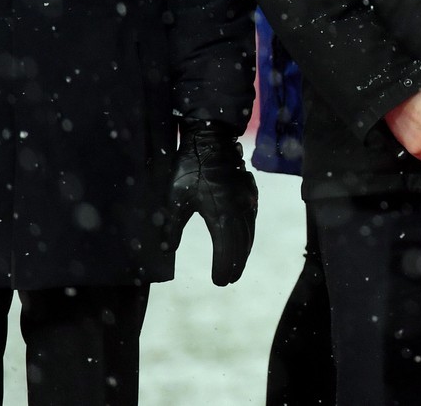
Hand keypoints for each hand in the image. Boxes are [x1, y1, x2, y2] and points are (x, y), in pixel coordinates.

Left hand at [166, 122, 257, 285]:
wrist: (211, 140)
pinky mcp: (250, 192)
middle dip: (235, 264)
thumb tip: (168, 250)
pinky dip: (249, 235)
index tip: (219, 282)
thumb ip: (172, 227)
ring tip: (237, 266)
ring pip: (249, 232)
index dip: (223, 267)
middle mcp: (239, 209)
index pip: (226, 249)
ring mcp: (247, 200)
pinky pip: (252, 220)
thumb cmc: (190, 169)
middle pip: (241, 244)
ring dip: (243, 251)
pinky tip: (245, 240)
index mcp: (221, 214)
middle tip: (228, 280)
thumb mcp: (175, 199)